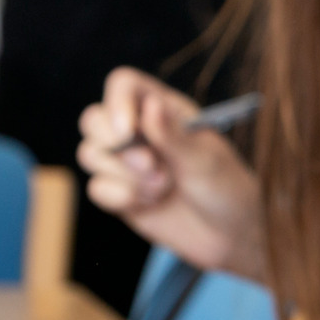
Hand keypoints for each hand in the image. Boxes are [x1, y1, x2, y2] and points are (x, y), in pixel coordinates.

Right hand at [78, 68, 265, 280]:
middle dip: (115, 146)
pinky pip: (95, 187)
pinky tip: (150, 203)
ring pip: (90, 153)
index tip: (127, 131)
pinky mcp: (119, 192)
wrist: (229, 234)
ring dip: (125, 176)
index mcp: (165, 109)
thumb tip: (150, 104)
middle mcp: (141, 131)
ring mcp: (127, 162)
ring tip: (163, 187)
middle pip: (94, 118)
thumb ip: (172, 135)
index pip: (124, 85)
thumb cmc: (226, 187)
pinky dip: (120, 197)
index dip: (117, 103)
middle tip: (151, 165)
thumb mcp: (205, 159)